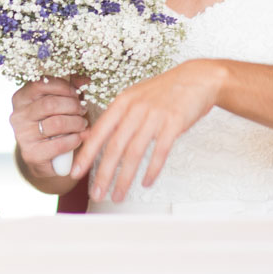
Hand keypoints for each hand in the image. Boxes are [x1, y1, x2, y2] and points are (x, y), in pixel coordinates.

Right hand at [10, 76, 89, 177]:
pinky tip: (78, 138)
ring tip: (83, 125)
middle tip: (83, 110)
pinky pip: (58, 144)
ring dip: (76, 123)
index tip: (77, 93)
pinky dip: (74, 140)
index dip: (63, 86)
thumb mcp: (58, 105)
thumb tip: (84, 79)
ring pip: (56, 124)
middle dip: (73, 106)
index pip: (40, 84)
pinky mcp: (31, 154)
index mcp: (21, 99)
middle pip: (50, 104)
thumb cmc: (54, 126)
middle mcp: (18, 116)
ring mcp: (23, 136)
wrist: (45, 159)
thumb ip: (69, 90)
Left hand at [72, 60, 222, 202]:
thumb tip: (90, 136)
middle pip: (115, 147)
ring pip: (134, 153)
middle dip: (103, 174)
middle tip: (96, 193)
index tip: (76, 172)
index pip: (99, 132)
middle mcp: (135, 109)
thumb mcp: (134, 97)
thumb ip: (115, 117)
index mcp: (122, 103)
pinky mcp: (174, 124)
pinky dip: (152, 170)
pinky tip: (146, 182)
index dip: (86, 154)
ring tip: (118, 195)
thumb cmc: (164, 90)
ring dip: (125, 178)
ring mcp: (155, 116)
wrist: (196, 79)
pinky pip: (159, 152)